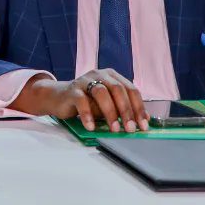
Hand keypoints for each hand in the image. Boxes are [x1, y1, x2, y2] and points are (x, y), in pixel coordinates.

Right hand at [16, 69, 148, 132]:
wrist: (59, 97)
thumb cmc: (88, 102)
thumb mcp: (108, 105)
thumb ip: (123, 109)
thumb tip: (144, 121)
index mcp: (113, 76)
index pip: (131, 89)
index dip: (138, 108)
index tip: (143, 126)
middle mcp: (100, 74)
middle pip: (118, 89)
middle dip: (126, 111)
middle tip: (130, 129)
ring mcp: (85, 80)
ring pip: (101, 92)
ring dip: (110, 112)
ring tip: (114, 129)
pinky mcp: (72, 89)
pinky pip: (81, 100)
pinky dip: (88, 115)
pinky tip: (91, 127)